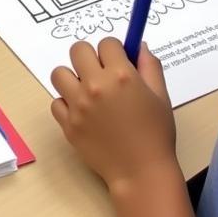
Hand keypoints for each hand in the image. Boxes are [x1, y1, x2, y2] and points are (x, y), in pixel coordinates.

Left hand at [50, 39, 176, 191]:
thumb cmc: (156, 134)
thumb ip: (150, 66)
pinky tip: (82, 113)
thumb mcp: (161, 96)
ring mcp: (78, 105)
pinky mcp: (67, 124)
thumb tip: (140, 45)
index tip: (118, 62)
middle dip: (90, 57)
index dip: (114, 51)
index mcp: (121, 75)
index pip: (106, 43)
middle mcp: (96, 85)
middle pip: (78, 50)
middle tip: (100, 73)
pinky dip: (66, 105)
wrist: (141, 173)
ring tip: (86, 91)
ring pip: (59, 73)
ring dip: (72, 78)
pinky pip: (56, 102)